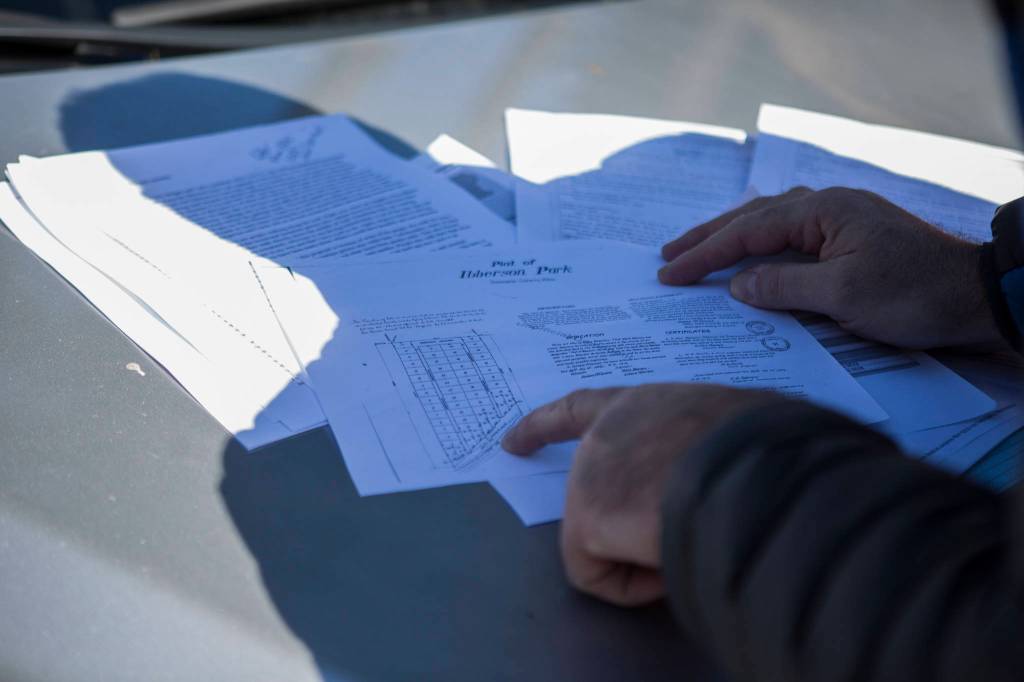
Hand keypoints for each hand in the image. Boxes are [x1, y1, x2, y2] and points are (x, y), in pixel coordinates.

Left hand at [501, 384, 781, 606]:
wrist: (759, 471)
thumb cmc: (763, 448)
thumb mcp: (729, 433)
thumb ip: (699, 450)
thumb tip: (706, 493)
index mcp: (644, 403)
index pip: (582, 409)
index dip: (545, 426)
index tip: (510, 442)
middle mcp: (608, 430)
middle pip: (598, 493)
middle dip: (619, 521)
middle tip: (672, 532)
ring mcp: (591, 472)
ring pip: (609, 538)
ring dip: (648, 550)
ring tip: (699, 536)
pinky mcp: (585, 516)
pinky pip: (602, 574)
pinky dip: (635, 585)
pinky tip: (671, 563)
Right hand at [658, 187, 1001, 349]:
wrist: (976, 297)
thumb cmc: (913, 294)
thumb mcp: (843, 296)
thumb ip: (783, 286)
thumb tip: (737, 285)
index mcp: (822, 210)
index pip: (748, 232)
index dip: (705, 253)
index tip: (668, 273)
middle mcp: (827, 205)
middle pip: (753, 218)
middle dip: (707, 238)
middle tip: (666, 255)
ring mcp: (840, 219)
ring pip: (771, 223)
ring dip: (731, 237)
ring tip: (695, 251)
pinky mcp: (850, 237)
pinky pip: (790, 236)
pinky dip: (760, 244)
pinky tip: (749, 252)